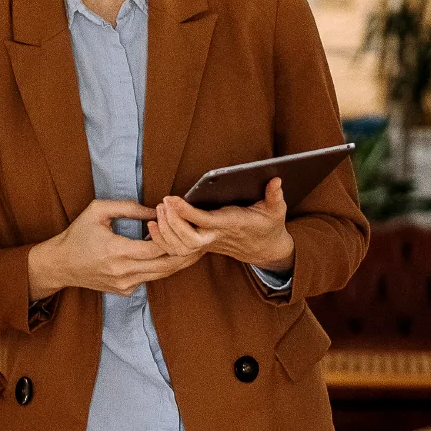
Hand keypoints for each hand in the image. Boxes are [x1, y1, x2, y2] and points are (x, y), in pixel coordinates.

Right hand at [29, 199, 200, 297]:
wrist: (60, 265)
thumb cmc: (77, 235)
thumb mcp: (98, 211)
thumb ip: (128, 207)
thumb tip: (156, 208)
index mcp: (116, 252)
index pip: (156, 248)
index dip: (170, 234)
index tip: (178, 222)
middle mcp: (123, 273)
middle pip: (166, 265)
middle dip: (186, 252)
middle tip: (203, 240)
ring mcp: (125, 285)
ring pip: (161, 274)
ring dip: (178, 261)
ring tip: (195, 248)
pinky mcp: (125, 291)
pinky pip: (149, 278)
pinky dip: (160, 267)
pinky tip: (169, 255)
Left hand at [151, 178, 294, 272]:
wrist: (265, 249)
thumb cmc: (268, 226)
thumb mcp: (276, 210)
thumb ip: (275, 196)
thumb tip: (276, 180)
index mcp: (231, 225)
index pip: (204, 221)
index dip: (186, 212)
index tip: (172, 198)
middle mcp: (216, 237)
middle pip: (188, 238)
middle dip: (172, 222)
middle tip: (164, 202)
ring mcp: (207, 244)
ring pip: (180, 247)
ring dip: (165, 230)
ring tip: (159, 210)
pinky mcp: (201, 246)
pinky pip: (176, 250)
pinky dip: (162, 240)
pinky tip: (154, 225)